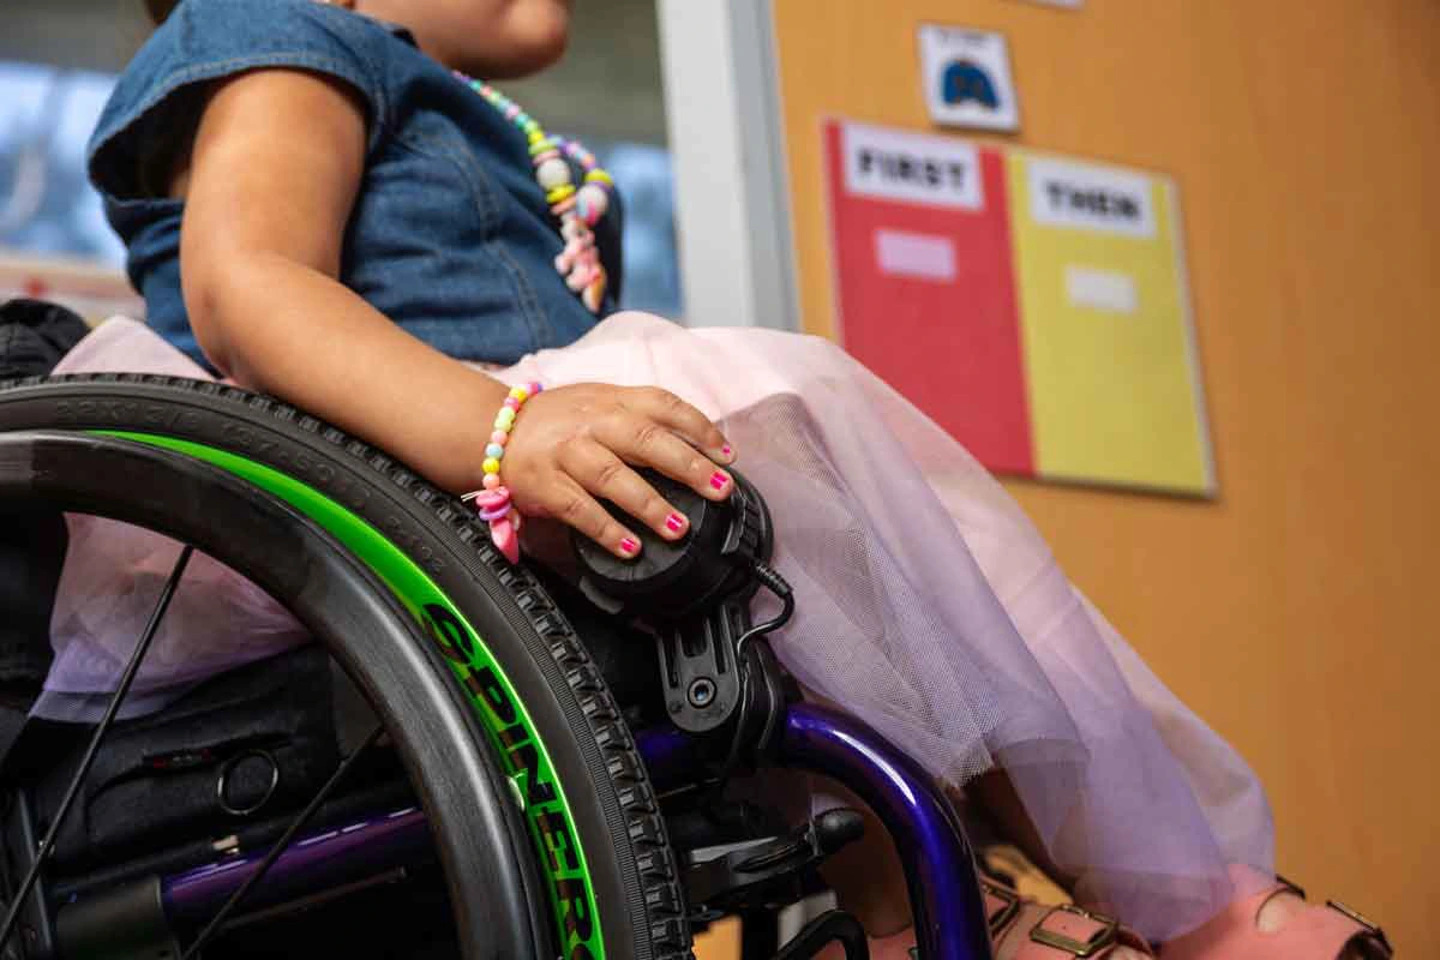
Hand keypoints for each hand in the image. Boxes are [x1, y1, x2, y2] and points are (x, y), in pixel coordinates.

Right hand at [499, 383, 735, 557]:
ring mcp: (567, 452)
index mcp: (613, 400)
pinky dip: (606, 529)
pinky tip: (630, 547)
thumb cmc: (561, 420)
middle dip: (687, 465)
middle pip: (645, 439)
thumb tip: (699, 447)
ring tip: (677, 527)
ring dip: (649, 504)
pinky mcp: (545, 484)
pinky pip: (578, 509)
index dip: (699, 429)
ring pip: (612, 476)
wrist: (496, 427)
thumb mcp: (603, 403)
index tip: (726, 455)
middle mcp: (592, 422)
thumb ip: (645, 418)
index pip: (663, 406)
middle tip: (718, 489)